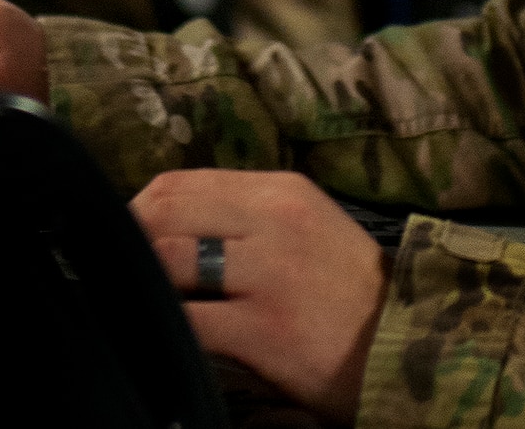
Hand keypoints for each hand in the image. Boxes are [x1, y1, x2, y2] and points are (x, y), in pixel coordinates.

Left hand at [132, 170, 384, 423]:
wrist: (407, 342)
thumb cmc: (347, 287)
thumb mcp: (305, 224)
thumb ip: (243, 213)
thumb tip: (169, 220)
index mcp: (280, 189)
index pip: (180, 181)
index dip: (139, 207)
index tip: (126, 234)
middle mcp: (273, 220)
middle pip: (164, 213)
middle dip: (129, 239)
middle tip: (117, 267)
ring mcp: (268, 274)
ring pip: (168, 260)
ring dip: (141, 280)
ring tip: (134, 296)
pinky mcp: (264, 329)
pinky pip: (188, 320)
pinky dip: (162, 323)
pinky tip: (158, 331)